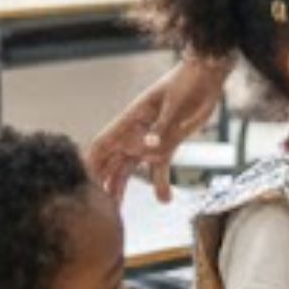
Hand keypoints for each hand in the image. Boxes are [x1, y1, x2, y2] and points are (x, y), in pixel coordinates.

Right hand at [85, 55, 230, 201]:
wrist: (207, 76)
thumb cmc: (186, 83)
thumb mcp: (174, 104)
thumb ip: (162, 128)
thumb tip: (149, 147)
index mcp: (131, 121)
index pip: (102, 145)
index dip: (89, 164)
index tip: (81, 186)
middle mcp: (136, 133)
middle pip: (112, 162)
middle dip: (102, 184)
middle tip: (97, 209)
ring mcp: (151, 140)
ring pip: (130, 168)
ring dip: (123, 188)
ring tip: (117, 212)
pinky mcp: (168, 144)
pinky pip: (159, 168)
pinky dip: (161, 184)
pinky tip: (165, 200)